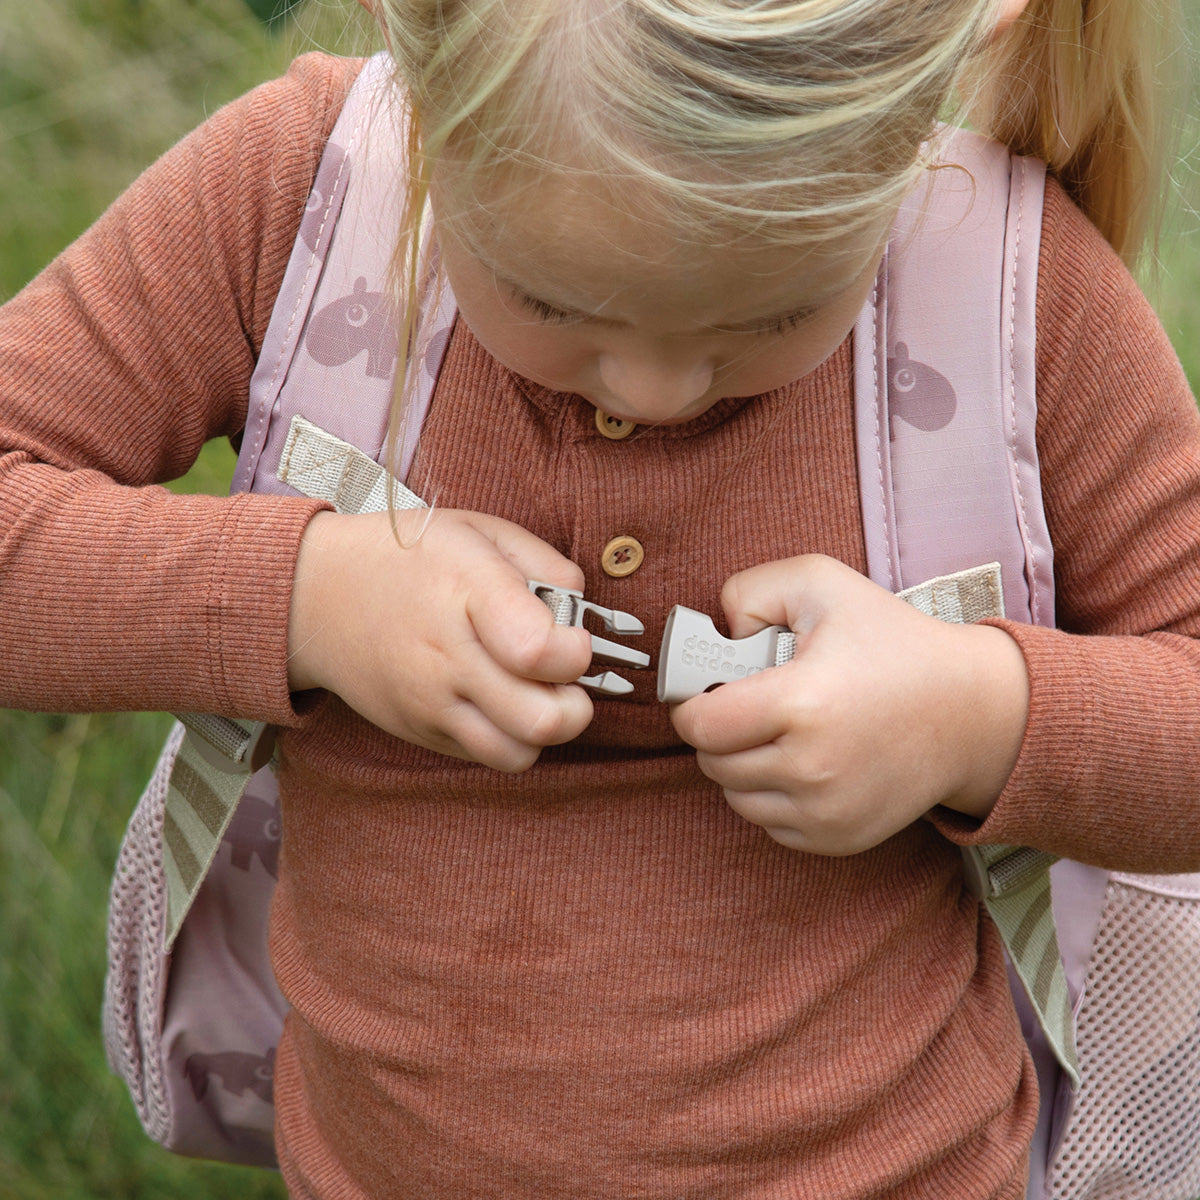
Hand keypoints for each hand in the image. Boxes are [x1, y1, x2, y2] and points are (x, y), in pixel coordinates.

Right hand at [287, 508, 594, 770]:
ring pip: (518, 754)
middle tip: (562, 675)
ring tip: (534, 692)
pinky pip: (486, 756)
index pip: (541, 651)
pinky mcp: (420, 732)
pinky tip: (498, 699)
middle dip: (575, 702)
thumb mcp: (480, 531)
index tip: (572, 637)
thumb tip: (583, 614)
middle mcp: (446, 658)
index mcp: (466, 594)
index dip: (577, 651)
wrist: (316, 596)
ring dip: (543, 729)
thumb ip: (547, 565)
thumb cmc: (409, 558)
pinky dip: (508, 737)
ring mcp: (430, 704)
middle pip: (543, 720)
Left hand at [669, 555, 1028, 854]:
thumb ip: (750, 591)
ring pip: (735, 796)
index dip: (692, 704)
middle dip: (719, 730)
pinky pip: (768, 822)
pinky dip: (770, 794)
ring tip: (779, 730)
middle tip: (751, 703)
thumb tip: (717, 632)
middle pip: (713, 761)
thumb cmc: (895, 644)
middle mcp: (811, 768)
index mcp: (802, 703)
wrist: (972, 712)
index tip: (705, 690)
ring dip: (740, 765)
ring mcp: (825, 811)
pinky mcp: (837, 839)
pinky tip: (801, 760)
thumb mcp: (822, 583)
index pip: (701, 724)